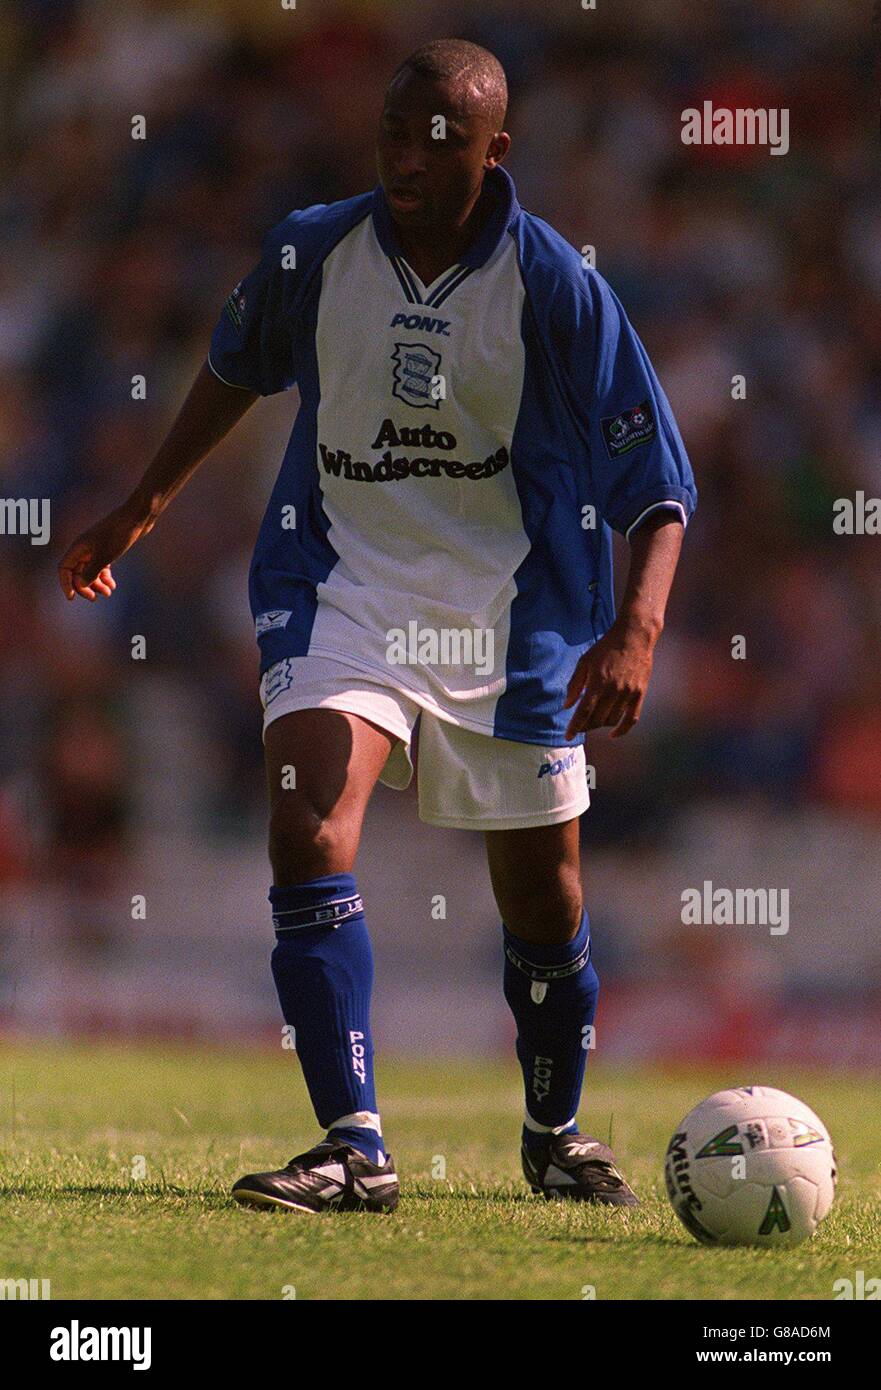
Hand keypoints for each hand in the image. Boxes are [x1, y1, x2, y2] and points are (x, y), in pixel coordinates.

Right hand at [58, 501, 154, 601]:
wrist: (137, 517)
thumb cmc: (119, 534)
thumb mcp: (105, 556)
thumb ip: (91, 572)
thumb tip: (81, 585)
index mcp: (79, 547)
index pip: (64, 568)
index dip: (66, 584)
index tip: (72, 598)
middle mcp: (84, 548)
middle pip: (77, 572)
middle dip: (84, 587)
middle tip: (95, 598)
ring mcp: (96, 548)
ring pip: (90, 571)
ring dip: (97, 584)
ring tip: (108, 593)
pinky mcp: (108, 549)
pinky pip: (101, 567)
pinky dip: (105, 577)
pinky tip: (112, 586)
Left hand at [563, 616, 657, 740]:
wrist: (634, 636)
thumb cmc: (606, 648)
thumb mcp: (584, 661)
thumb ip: (575, 684)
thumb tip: (567, 705)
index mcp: (598, 682)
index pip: (584, 712)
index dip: (575, 726)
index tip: (568, 736)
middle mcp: (614, 690)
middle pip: (597, 719)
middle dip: (585, 726)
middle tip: (579, 725)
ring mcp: (628, 693)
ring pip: (612, 720)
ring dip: (600, 725)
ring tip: (593, 721)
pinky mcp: (639, 694)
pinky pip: (631, 719)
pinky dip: (622, 730)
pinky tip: (613, 734)